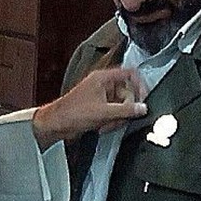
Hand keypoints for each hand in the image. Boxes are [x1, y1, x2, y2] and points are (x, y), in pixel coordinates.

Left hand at [33, 67, 147, 148]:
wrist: (57, 124)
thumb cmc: (72, 113)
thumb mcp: (104, 112)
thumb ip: (126, 110)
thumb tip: (142, 108)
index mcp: (103, 78)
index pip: (129, 74)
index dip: (139, 85)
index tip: (143, 99)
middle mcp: (103, 84)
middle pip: (127, 92)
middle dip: (126, 108)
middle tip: (123, 117)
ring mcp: (101, 96)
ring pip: (121, 105)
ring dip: (118, 117)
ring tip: (108, 124)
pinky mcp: (98, 107)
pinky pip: (114, 112)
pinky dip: (112, 121)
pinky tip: (103, 127)